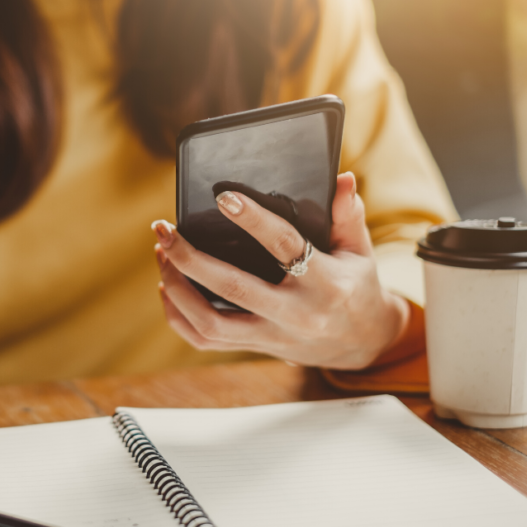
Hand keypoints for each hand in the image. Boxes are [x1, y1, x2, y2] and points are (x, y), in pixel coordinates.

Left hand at [152, 172, 408, 369]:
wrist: (363, 344)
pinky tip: (167, 287)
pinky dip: (179, 316)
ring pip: (211, 323)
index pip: (285, 246)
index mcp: (325, 283)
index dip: (253, 220)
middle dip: (190, 258)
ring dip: (177, 288)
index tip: (223, 197)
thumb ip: (348, 215)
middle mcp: (296, 314)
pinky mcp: (256, 348)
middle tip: (164, 229)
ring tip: (163, 254)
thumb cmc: (356, 287)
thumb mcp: (360, 251)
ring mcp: (273, 336)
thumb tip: (341, 178)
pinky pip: (206, 341)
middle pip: (232, 288)